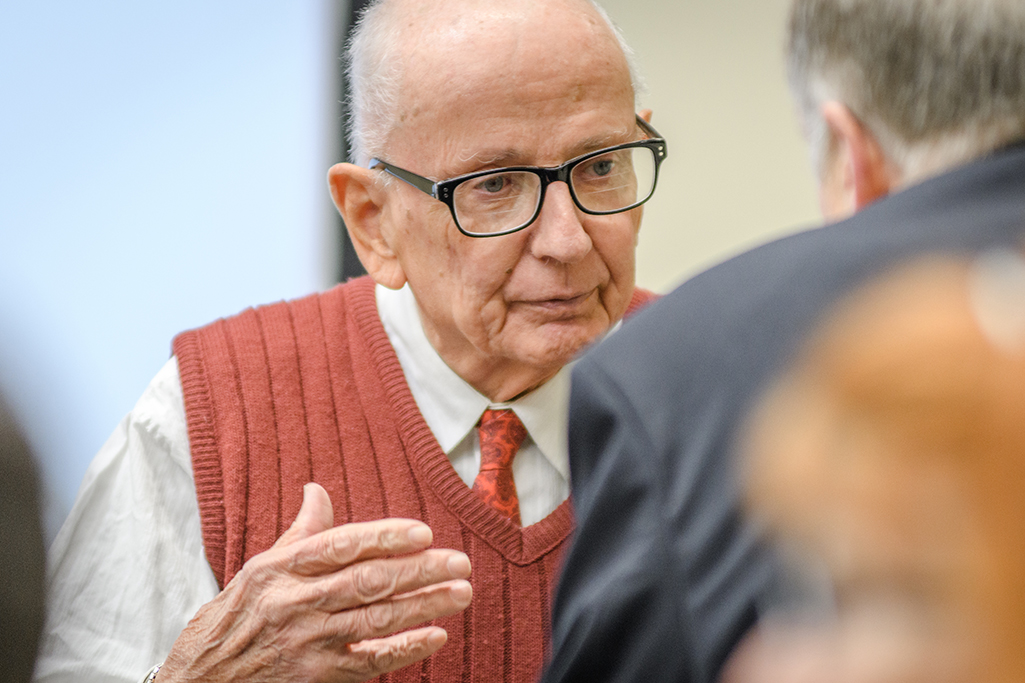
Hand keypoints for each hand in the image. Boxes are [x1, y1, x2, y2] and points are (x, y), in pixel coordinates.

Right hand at [159, 483, 472, 681]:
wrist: (196, 681)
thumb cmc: (234, 618)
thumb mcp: (259, 570)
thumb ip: (300, 534)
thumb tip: (317, 490)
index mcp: (281, 568)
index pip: (341, 545)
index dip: (384, 537)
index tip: (423, 532)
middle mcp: (293, 601)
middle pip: (367, 581)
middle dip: (419, 570)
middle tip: (461, 562)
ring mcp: (304, 642)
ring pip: (375, 619)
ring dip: (424, 605)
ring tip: (461, 593)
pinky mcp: (314, 678)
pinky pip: (367, 661)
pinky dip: (403, 650)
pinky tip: (435, 636)